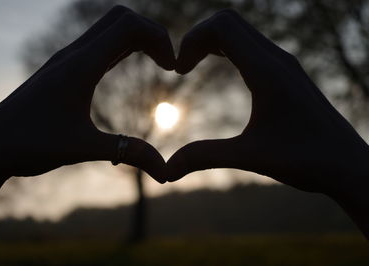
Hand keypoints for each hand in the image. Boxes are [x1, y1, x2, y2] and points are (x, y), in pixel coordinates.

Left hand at [0, 6, 174, 182]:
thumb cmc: (31, 145)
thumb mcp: (84, 149)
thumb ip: (129, 153)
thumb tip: (166, 172)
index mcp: (80, 65)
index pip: (128, 25)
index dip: (159, 38)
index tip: (172, 69)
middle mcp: (73, 54)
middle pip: (121, 18)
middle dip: (152, 33)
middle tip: (168, 63)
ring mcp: (67, 59)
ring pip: (110, 29)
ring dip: (138, 39)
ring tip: (158, 64)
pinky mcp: (64, 69)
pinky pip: (100, 45)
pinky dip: (123, 48)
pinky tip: (130, 68)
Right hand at [167, 9, 368, 195]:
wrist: (348, 165)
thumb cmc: (305, 160)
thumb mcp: (249, 157)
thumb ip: (204, 157)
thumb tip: (167, 171)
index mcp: (267, 72)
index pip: (222, 26)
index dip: (191, 40)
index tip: (178, 70)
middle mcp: (277, 59)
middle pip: (228, 21)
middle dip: (197, 37)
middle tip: (181, 67)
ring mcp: (284, 64)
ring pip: (241, 31)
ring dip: (212, 41)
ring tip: (192, 66)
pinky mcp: (287, 73)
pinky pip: (251, 45)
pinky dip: (227, 49)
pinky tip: (220, 70)